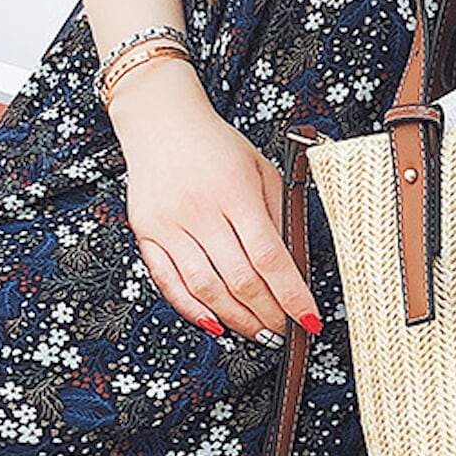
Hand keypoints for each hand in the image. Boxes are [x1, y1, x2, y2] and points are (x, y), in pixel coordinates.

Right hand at [108, 57, 321, 342]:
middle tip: (284, 330)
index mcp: (236, 193)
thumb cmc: (219, 146)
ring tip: (257, 333)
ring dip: (235, 318)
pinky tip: (215, 324)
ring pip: (205, 287)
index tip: (309, 318)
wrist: (161, 122)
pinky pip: (167, 281)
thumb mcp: (262, 170)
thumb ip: (278, 214)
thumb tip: (294, 266)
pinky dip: (191, 309)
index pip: (270, 256)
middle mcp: (200, 210)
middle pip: (239, 278)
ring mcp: (169, 224)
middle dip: (267, 313)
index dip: (292, 294)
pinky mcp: (146, 232)